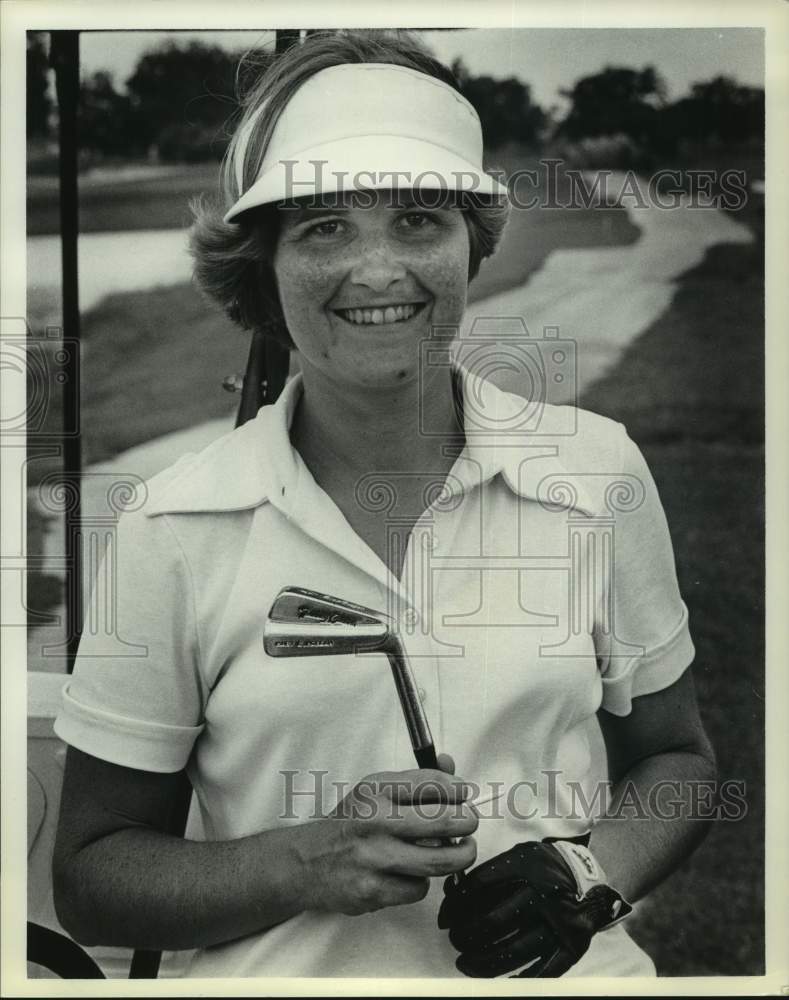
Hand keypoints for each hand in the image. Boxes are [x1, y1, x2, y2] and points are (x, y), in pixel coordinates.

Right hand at [297, 764, 476, 916]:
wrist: (307, 861)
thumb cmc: (350, 824)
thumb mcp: (375, 791)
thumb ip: (415, 779)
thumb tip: (451, 764)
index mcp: (376, 789)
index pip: (431, 783)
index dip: (458, 789)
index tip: (466, 795)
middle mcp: (375, 820)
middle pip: (443, 822)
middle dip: (468, 822)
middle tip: (470, 823)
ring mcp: (374, 857)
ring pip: (438, 860)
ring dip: (457, 856)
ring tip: (459, 850)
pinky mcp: (373, 890)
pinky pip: (418, 888)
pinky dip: (422, 882)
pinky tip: (412, 872)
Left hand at [437, 838, 631, 976]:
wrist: (589, 876)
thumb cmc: (544, 867)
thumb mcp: (520, 855)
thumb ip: (490, 871)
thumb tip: (452, 892)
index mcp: (527, 866)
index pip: (480, 885)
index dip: (455, 904)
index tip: (444, 918)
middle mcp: (542, 893)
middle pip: (492, 920)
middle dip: (465, 934)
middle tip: (454, 940)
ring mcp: (558, 922)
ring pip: (513, 950)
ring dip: (482, 961)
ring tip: (464, 963)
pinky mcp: (571, 945)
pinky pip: (543, 971)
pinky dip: (519, 979)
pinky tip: (499, 981)